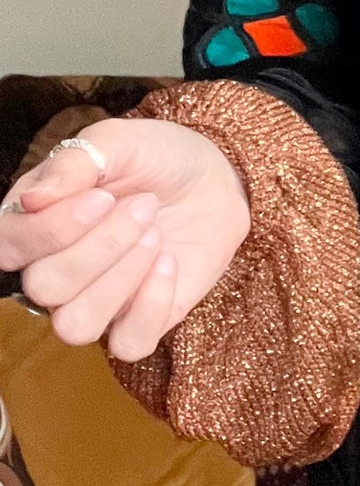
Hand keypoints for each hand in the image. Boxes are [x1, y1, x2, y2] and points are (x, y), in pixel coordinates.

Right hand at [0, 121, 249, 360]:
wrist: (213, 176)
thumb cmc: (155, 157)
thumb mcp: (118, 141)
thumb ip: (74, 163)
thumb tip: (33, 199)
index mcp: (34, 224)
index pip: (8, 247)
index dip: (51, 231)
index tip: (103, 197)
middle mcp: (54, 269)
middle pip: (45, 287)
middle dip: (101, 246)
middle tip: (145, 206)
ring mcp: (95, 300)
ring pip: (76, 326)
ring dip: (121, 279)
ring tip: (155, 234)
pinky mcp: (139, 320)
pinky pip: (128, 344)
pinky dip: (151, 306)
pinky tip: (169, 262)